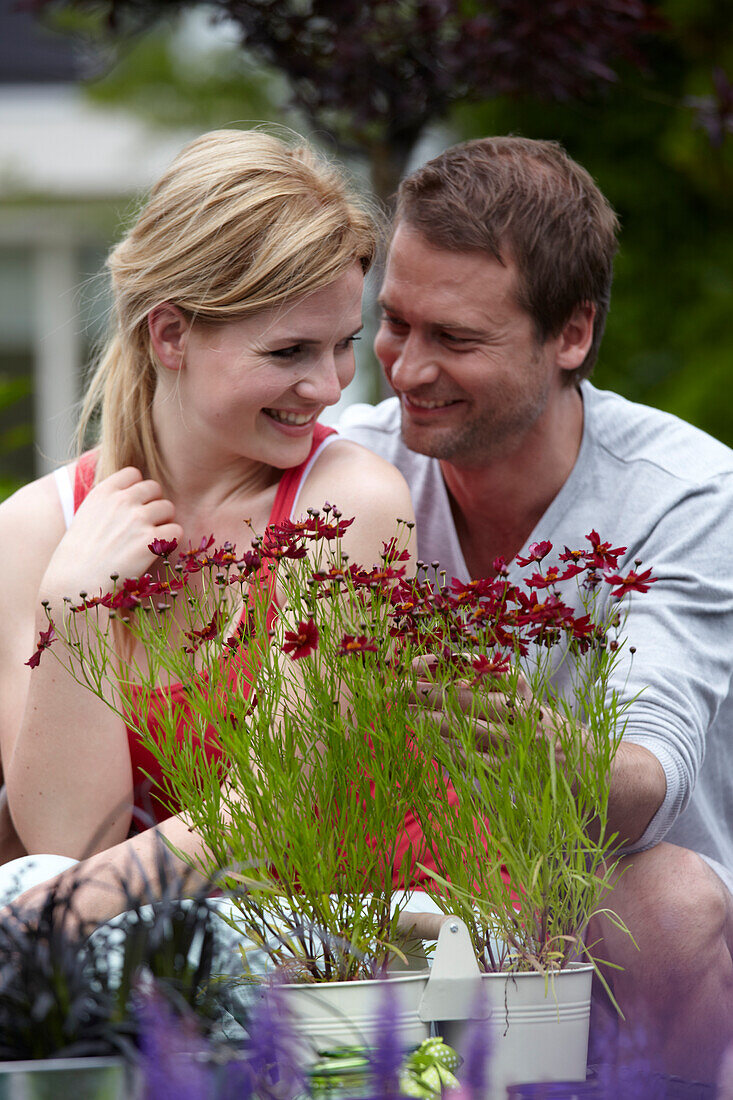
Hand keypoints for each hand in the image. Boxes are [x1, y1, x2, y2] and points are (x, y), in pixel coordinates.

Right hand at [42, 467, 182, 601]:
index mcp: (103, 492)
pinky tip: (155, 552)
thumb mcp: (86, 517)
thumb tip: (133, 495)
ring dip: (163, 523)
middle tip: (144, 526)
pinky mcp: (151, 541)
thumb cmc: (78, 557)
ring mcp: (138, 519)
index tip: (133, 506)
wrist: (75, 584)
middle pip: (155, 488)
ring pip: (168, 508)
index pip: (133, 473)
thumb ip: (108, 502)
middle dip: (153, 504)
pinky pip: (176, 530)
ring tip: (148, 541)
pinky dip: (170, 541)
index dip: (137, 489)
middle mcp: (122, 501)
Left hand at [408, 657, 587, 767]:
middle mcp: (521, 712)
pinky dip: (449, 751)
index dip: (442, 665)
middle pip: (467, 697)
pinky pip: (475, 761)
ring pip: (468, 728)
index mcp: (521, 688)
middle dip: (428, 693)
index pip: (476, 668)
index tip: (413, 665)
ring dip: (433, 722)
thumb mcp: (520, 699)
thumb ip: (482, 686)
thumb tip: (428, 673)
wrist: (586, 767)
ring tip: (406, 716)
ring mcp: (519, 744)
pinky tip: (429, 745)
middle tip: (396, 690)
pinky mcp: (515, 773)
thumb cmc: (539, 727)